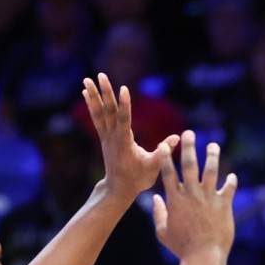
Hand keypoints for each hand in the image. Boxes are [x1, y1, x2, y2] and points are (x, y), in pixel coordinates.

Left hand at [83, 73, 180, 198]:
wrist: (119, 189)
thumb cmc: (138, 179)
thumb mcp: (154, 167)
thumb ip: (163, 151)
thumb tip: (178, 137)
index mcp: (125, 143)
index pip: (124, 121)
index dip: (125, 105)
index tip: (124, 88)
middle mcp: (113, 137)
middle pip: (109, 112)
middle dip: (105, 93)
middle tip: (101, 76)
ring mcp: (107, 137)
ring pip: (99, 113)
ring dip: (94, 96)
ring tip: (87, 79)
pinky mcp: (104, 137)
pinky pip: (96, 118)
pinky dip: (92, 105)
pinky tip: (86, 93)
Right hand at [152, 131, 236, 257]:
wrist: (204, 256)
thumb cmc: (181, 247)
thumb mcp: (163, 232)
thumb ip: (158, 213)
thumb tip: (154, 199)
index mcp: (176, 200)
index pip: (168, 173)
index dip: (166, 157)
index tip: (165, 145)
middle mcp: (192, 195)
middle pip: (189, 165)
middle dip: (188, 147)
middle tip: (189, 133)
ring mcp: (209, 198)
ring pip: (211, 171)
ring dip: (212, 156)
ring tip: (213, 145)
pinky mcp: (224, 205)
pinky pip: (229, 189)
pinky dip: (231, 182)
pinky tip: (232, 176)